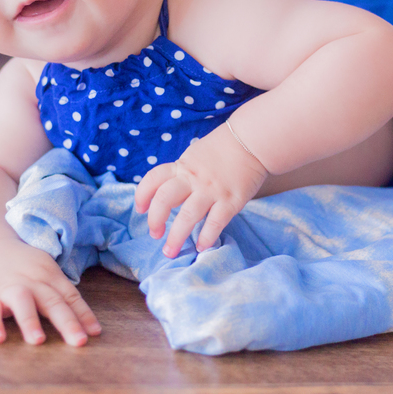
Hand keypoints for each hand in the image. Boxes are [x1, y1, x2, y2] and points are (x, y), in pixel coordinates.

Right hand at [0, 238, 100, 345]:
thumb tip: (88, 324)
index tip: (95, 333)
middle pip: (52, 301)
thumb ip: (62, 294)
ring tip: (38, 341)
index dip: (83, 315)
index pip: (71, 296)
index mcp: (50, 276)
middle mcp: (33, 280)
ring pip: (22, 302)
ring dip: (30, 321)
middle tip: (79, 342)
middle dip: (67, 322)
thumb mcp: (46, 272)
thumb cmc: (24, 266)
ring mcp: (9, 287)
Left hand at [134, 125, 269, 257]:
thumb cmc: (222, 150)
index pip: (153, 179)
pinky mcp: (231, 200)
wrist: (251, 141)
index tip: (141, 210)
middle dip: (155, 220)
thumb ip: (182, 173)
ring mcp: (212, 190)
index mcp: (182, 166)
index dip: (142, 195)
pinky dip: (207, 237)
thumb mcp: (195, 155)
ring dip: (176, 237)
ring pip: (187, 216)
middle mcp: (193, 179)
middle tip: (155, 235)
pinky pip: (215, 222)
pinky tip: (202, 246)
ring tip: (171, 252)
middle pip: (164, 199)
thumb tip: (170, 195)